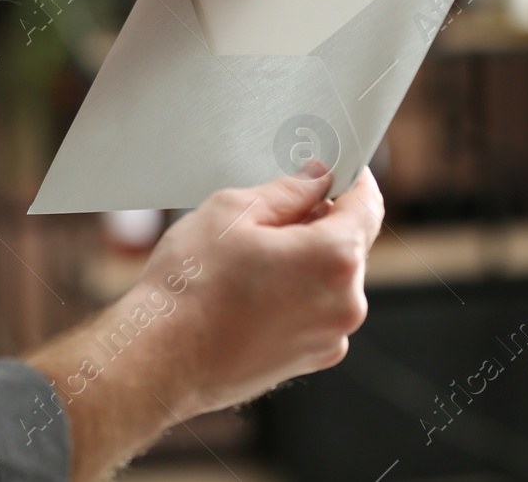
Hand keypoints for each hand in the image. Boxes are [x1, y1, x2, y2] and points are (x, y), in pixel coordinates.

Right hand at [135, 163, 383, 417]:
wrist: (160, 360)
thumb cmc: (190, 286)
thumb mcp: (232, 211)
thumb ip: (288, 190)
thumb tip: (317, 179)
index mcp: (334, 258)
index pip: (368, 204)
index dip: (352, 178)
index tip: (332, 168)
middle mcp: (346, 303)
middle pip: (348, 242)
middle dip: (317, 221)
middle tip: (263, 217)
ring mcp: (331, 337)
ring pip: (330, 277)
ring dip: (303, 260)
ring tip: (246, 262)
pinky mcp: (312, 359)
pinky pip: (316, 310)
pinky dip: (295, 294)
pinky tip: (248, 293)